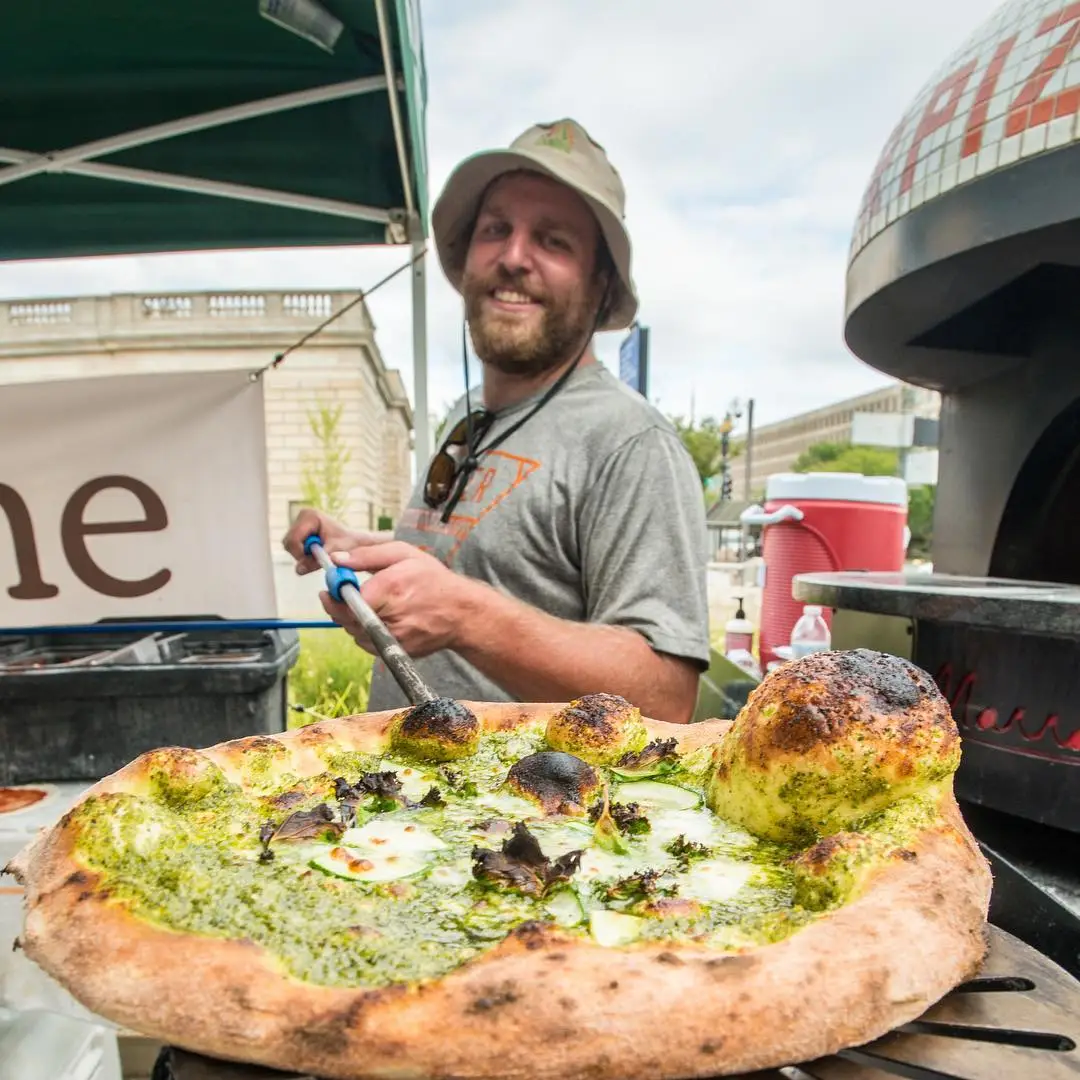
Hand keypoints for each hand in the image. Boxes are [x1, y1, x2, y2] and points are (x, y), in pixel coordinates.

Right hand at [282, 509, 390, 575]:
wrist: (355, 542)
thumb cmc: (349, 544)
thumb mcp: (335, 552)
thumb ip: (317, 560)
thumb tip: (298, 570)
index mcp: (310, 515)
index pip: (294, 539)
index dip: (301, 553)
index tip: (316, 559)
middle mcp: (302, 516)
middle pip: (289, 543)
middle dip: (302, 555)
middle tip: (319, 558)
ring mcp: (299, 523)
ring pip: (290, 547)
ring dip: (304, 556)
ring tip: (321, 554)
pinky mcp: (298, 532)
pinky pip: (293, 549)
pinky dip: (304, 555)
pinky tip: (318, 552)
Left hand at [319, 542, 473, 658]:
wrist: (461, 613)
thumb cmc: (434, 580)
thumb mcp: (404, 554)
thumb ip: (368, 556)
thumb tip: (338, 559)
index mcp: (389, 588)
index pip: (347, 599)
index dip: (334, 595)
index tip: (328, 590)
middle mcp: (390, 615)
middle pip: (347, 618)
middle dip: (340, 608)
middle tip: (338, 597)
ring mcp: (394, 637)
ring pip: (356, 633)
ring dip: (353, 621)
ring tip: (364, 607)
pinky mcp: (397, 650)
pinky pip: (369, 643)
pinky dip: (366, 633)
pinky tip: (376, 620)